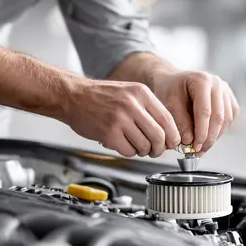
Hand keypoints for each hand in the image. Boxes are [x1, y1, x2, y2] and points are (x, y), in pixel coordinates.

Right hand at [62, 79, 180, 157]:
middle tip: (156, 151)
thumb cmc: (102, 96)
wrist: (73, 96)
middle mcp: (132, 105)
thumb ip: (148, 108)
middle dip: (160, 148)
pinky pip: (128, 151)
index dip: (172, 135)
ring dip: (143, 151)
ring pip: (144, 145)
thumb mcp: (130, 92)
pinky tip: (124, 145)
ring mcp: (120, 119)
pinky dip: (130, 152)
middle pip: (158, 135)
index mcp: (141, 93)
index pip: (167, 119)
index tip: (172, 143)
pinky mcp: (108, 133)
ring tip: (137, 147)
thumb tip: (167, 132)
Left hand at [152, 71, 239, 152]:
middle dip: (209, 138)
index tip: (195, 147)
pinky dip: (221, 130)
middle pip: (219, 116)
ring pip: (226, 119)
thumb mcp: (168, 104)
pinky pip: (230, 118)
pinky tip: (209, 136)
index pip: (205, 111)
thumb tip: (190, 141)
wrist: (172, 80)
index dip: (201, 132)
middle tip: (199, 151)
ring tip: (203, 147)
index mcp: (202, 80)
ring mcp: (225, 90)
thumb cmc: (168, 89)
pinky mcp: (229, 98)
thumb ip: (180, 122)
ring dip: (216, 136)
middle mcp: (217, 83)